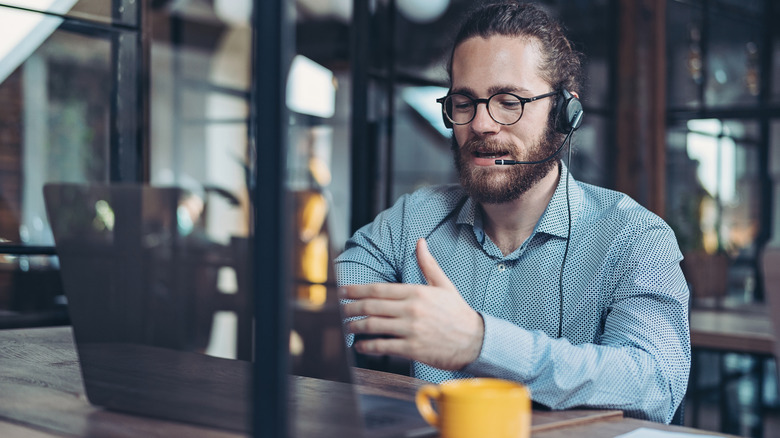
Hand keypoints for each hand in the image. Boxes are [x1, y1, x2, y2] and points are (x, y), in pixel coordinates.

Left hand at [340, 238, 483, 369]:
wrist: (475, 341)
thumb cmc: (458, 313)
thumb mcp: (444, 285)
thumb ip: (428, 264)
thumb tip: (421, 242)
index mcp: (416, 292)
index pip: (379, 289)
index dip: (357, 289)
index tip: (343, 291)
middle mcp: (411, 310)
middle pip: (371, 306)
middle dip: (351, 308)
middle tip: (339, 310)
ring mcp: (411, 330)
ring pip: (374, 326)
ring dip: (356, 326)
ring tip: (347, 327)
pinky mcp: (412, 348)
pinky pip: (383, 346)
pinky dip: (368, 346)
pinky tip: (361, 346)